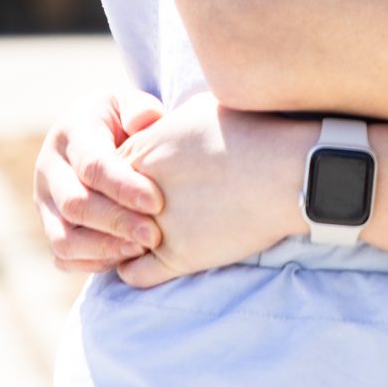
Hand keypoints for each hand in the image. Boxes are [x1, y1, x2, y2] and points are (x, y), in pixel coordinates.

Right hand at [35, 88, 166, 273]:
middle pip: (75, 205)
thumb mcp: (127, 102)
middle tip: (153, 235)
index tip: (157, 202)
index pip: (92, 165)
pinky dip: (92, 263)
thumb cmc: (120, 117)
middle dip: (116, 223)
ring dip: (104, 249)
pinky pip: (63, 256)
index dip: (124, 187)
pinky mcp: (49, 226)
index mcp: (70, 133)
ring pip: (63, 238)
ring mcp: (44, 201)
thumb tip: (144, 121)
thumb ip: (139, 108)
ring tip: (142, 250)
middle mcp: (48, 169)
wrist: (92, 131)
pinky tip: (126, 258)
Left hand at [116, 95, 314, 288]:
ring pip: (112, 245)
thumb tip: (159, 124)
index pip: (103, 173)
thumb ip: (166, 124)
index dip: (115, 183)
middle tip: (123, 220)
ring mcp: (155, 226)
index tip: (131, 189)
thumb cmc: (252, 133)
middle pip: (101, 208)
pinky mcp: (176, 256)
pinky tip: (147, 263)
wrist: (286, 170)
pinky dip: (134, 271)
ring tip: (132, 243)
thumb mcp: (198, 112)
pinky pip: (132, 274)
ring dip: (117, 245)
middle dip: (108, 215)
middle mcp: (138, 190)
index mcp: (142, 151)